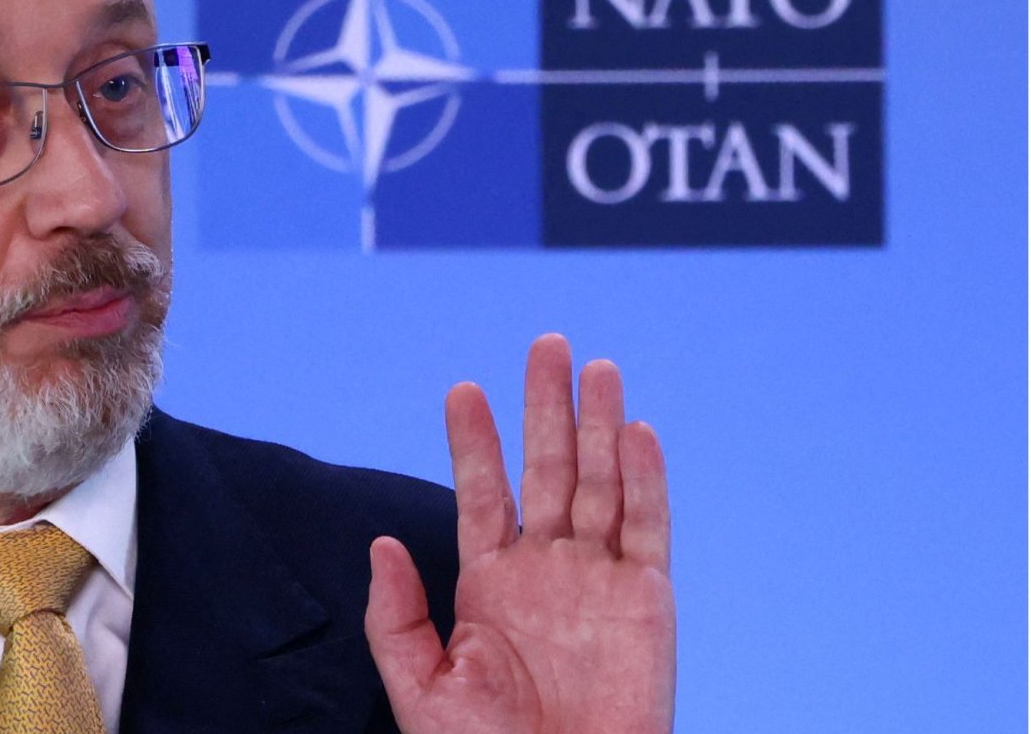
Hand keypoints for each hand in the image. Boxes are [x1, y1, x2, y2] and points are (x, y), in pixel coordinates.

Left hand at [366, 334, 675, 733]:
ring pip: (600, 483)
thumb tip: (382, 543)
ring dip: (599, 424)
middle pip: (546, 468)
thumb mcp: (419, 686)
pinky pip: (648, 528)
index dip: (474, 441)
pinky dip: (646, 480)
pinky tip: (637, 430)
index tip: (462, 390)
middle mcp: (544, 570)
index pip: (483, 493)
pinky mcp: (646, 601)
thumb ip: (398, 615)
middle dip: (545, 406)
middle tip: (545, 344)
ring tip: (594, 366)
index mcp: (487, 584)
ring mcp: (597, 580)